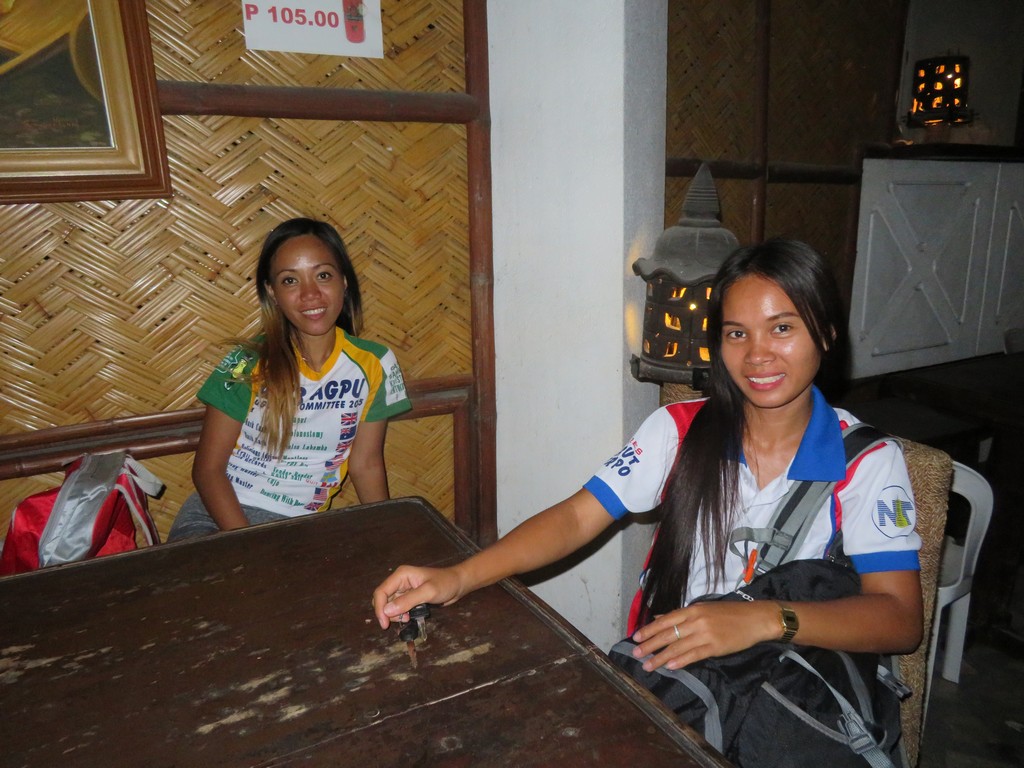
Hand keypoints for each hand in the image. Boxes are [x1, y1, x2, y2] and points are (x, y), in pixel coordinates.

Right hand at [372, 564, 463, 628]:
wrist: (458, 584)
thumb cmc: (446, 584)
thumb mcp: (428, 592)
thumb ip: (408, 601)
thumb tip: (386, 611)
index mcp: (401, 575)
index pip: (381, 592)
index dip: (379, 609)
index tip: (384, 624)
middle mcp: (399, 581)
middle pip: (383, 599)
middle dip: (387, 613)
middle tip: (401, 621)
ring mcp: (404, 589)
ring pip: (389, 605)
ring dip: (395, 615)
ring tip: (408, 619)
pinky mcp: (409, 597)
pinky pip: (398, 607)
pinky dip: (400, 614)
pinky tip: (410, 617)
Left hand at [629, 600, 776, 670]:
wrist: (755, 619)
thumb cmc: (729, 613)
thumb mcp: (703, 609)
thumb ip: (681, 616)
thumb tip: (659, 618)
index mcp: (692, 609)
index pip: (666, 620)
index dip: (650, 630)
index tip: (636, 637)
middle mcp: (696, 620)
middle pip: (668, 634)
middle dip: (650, 645)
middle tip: (635, 654)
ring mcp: (705, 634)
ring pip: (678, 647)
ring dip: (661, 657)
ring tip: (648, 665)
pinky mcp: (715, 647)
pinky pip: (695, 654)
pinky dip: (681, 661)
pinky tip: (671, 666)